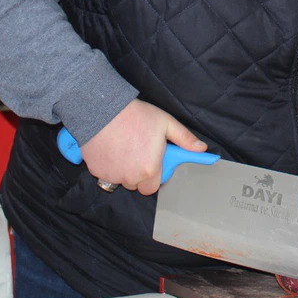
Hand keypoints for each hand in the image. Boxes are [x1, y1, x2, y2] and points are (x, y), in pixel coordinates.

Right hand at [79, 99, 206, 195]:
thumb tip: (201, 148)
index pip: (153, 187)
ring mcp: (111, 176)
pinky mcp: (96, 171)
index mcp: (149, 169)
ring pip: (121, 179)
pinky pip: (105, 174)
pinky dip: (108, 165)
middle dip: (139, 173)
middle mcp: (130, 177)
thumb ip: (185, 139)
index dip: (154, 175)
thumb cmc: (135, 116)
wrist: (103, 110)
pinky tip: (112, 148)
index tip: (153, 162)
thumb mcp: (166, 123)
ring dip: (124, 170)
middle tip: (139, 152)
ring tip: (125, 147)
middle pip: (137, 185)